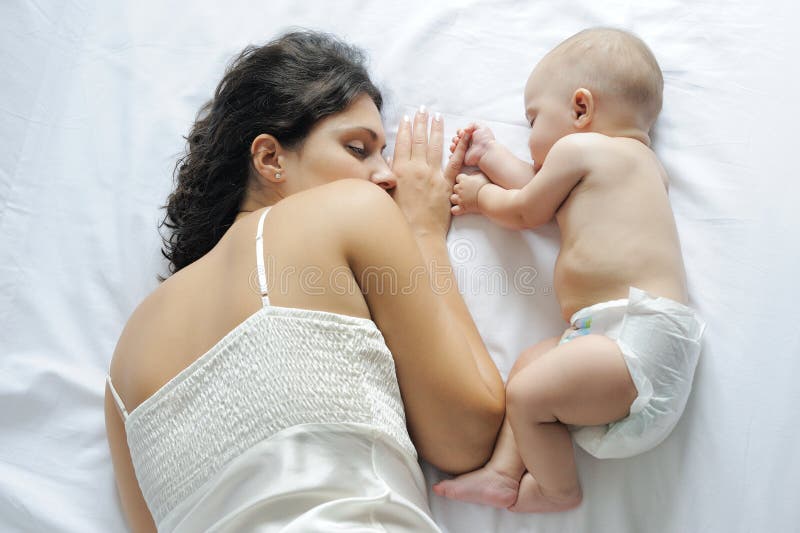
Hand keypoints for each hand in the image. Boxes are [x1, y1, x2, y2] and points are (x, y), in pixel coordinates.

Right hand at [392, 108, 459, 237]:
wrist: (418, 235)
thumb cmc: (398, 220)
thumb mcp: (384, 196)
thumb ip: (384, 176)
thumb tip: (386, 161)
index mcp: (399, 171)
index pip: (402, 143)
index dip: (405, 128)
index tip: (407, 117)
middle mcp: (416, 169)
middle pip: (418, 140)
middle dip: (420, 122)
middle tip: (422, 109)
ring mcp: (433, 175)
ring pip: (435, 146)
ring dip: (436, 129)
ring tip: (437, 116)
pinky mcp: (447, 184)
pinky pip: (455, 162)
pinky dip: (460, 148)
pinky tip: (463, 136)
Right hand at [450, 123, 495, 166]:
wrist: (486, 151)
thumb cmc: (485, 139)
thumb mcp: (481, 127)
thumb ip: (472, 125)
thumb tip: (464, 129)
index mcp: (471, 136)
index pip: (461, 133)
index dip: (459, 132)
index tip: (462, 133)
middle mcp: (468, 143)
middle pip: (456, 139)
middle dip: (455, 138)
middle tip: (459, 138)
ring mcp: (465, 151)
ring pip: (454, 147)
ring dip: (453, 144)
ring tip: (456, 143)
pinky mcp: (463, 158)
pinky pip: (455, 156)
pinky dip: (452, 152)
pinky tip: (454, 149)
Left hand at [451, 172, 489, 215]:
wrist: (489, 198)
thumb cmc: (487, 186)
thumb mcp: (482, 175)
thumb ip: (474, 174)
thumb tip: (472, 175)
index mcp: (464, 180)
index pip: (458, 178)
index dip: (462, 180)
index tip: (466, 182)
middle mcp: (460, 189)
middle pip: (455, 188)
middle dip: (459, 189)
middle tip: (466, 191)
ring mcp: (461, 199)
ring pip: (453, 198)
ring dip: (456, 199)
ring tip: (463, 199)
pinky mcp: (463, 208)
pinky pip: (454, 210)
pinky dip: (456, 210)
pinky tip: (460, 209)